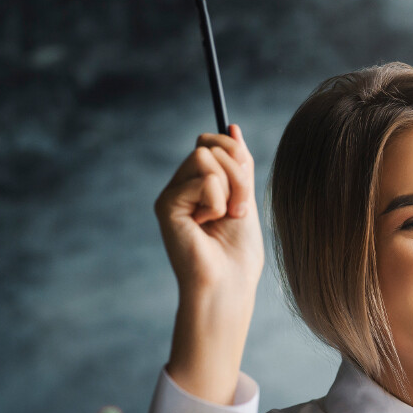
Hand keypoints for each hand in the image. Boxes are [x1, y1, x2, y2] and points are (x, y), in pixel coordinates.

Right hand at [154, 125, 263, 403]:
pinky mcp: (166, 205)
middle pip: (210, 146)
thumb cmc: (239, 253)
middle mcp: (181, 187)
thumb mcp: (245, 199)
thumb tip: (232, 126)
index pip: (211, 143)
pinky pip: (202, 179)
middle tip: (240, 208)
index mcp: (199, 185)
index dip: (235, 154)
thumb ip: (238, 164)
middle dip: (238, 173)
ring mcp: (172, 195)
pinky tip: (208, 225)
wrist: (228, 285)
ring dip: (230, 187)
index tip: (246, 188)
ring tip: (227, 216)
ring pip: (205, 157)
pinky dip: (217, 201)